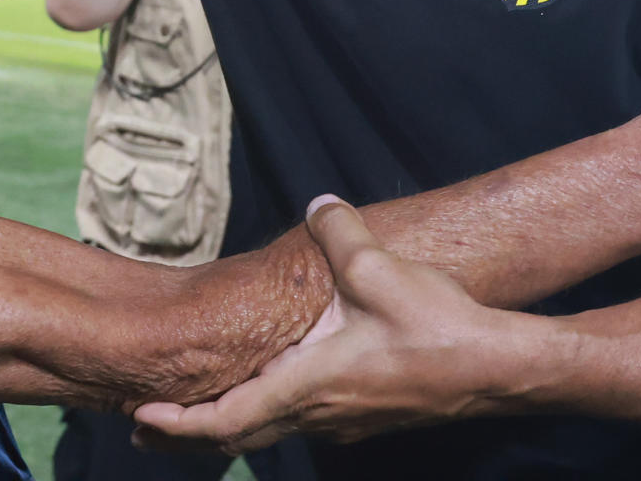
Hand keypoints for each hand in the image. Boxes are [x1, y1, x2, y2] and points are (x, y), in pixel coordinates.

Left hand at [133, 197, 530, 454]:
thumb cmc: (438, 326)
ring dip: (227, 422)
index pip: (228, 420)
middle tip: (142, 427)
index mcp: (310, 385)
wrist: (498, 369)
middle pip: (239, 435)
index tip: (141, 416)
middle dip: (186, 433)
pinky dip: (264, 412)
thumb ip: (337, 233)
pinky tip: (265, 385)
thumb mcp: (378, 269)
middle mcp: (319, 414)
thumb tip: (316, 206)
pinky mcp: (363, 416)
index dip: (179, 424)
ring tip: (189, 411)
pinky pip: (300, 420)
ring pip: (270, 430)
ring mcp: (343, 422)